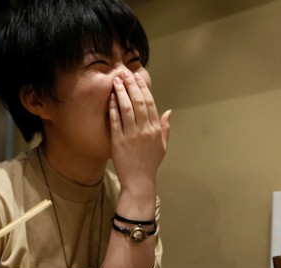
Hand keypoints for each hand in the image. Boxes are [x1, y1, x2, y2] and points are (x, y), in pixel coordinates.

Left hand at [109, 70, 170, 210]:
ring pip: (127, 108)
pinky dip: (113, 108)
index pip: (150, 103)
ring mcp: (131, 135)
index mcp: (155, 129)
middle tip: (124, 73)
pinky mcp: (119, 142)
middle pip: (138, 102)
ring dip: (121, 92)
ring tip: (116, 81)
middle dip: (131, 85)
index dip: (143, 88)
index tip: (137, 77)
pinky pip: (115, 121)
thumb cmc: (150, 164)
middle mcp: (144, 130)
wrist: (139, 181)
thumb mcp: (162, 146)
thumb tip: (169, 111)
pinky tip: (110, 98)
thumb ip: (165, 127)